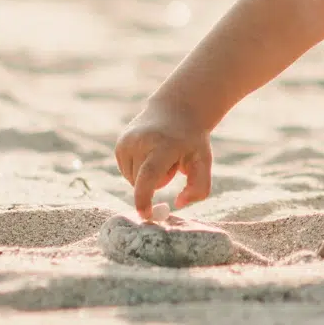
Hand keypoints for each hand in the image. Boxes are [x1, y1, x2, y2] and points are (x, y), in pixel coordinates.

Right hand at [115, 102, 212, 219]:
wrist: (176, 109)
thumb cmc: (192, 141)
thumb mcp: (203, 161)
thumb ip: (199, 187)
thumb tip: (178, 204)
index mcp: (164, 144)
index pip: (149, 175)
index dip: (144, 197)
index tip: (144, 215)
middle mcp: (141, 140)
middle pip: (143, 183)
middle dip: (157, 182)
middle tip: (171, 162)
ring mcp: (128, 141)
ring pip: (132, 180)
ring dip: (147, 176)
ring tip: (160, 155)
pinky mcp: (120, 144)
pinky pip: (126, 172)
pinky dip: (138, 170)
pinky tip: (149, 153)